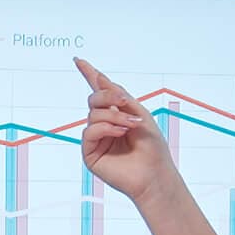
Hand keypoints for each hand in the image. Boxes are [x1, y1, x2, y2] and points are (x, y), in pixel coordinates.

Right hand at [77, 58, 177, 206]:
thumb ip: (119, 96)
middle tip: (126, 103)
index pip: (101, 92)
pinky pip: (90, 131)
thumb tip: (99, 78)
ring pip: (93, 114)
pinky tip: (120, 133)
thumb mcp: (139, 113)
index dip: (90, 75)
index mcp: (116, 114)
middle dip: (109, 96)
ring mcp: (96, 139)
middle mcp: (104, 125)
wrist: (154, 173)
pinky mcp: (90, 153)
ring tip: (130, 126)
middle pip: (94, 99)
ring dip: (114, 116)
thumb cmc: (152, 147)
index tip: (79, 61)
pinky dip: (106, 128)